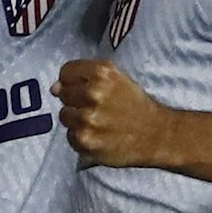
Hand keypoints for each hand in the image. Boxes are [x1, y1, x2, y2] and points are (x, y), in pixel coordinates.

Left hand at [53, 59, 169, 168]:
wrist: (157, 135)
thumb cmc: (135, 105)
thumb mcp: (117, 78)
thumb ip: (84, 77)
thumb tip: (54, 87)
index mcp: (102, 73)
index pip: (66, 72)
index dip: (73, 81)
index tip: (84, 88)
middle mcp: (93, 93)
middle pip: (63, 93)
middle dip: (76, 100)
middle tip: (97, 107)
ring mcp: (88, 118)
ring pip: (64, 115)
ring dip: (76, 120)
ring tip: (98, 122)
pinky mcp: (85, 140)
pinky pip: (70, 136)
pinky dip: (81, 137)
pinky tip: (99, 135)